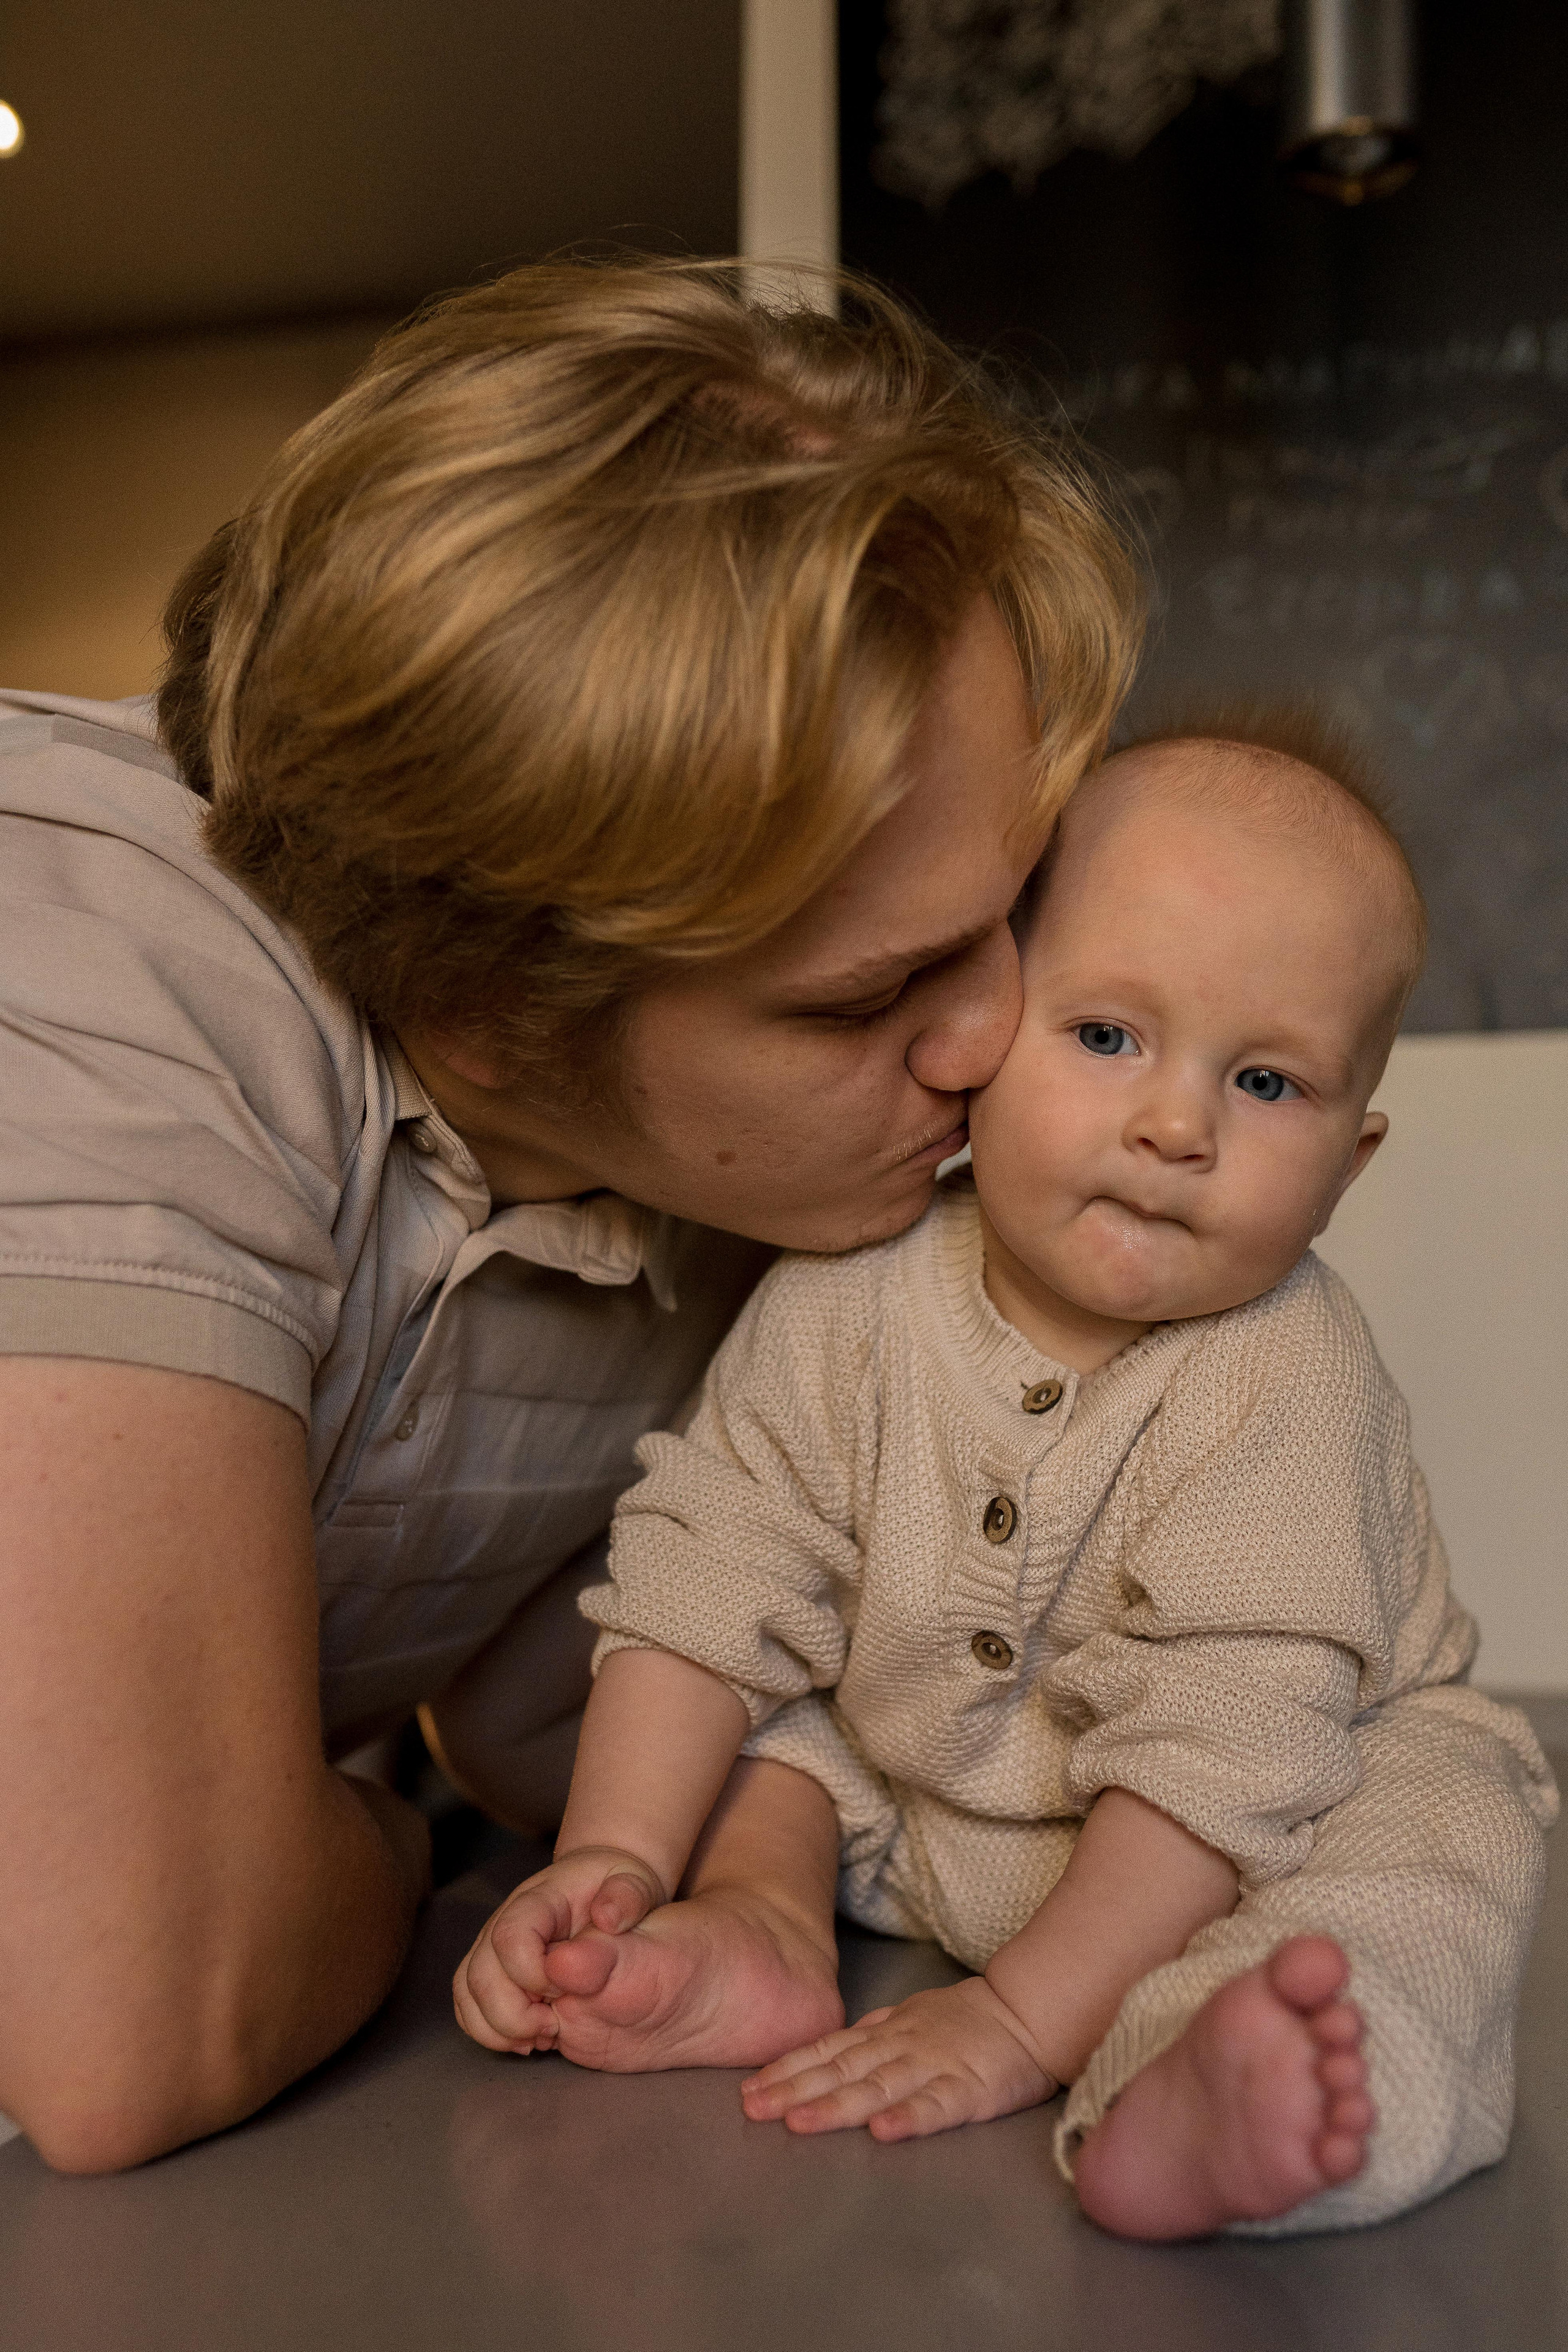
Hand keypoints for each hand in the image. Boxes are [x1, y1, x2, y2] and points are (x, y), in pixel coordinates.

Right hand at [453, 1846, 666, 2052]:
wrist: (599, 1886)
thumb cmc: (616, 1888)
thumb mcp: (634, 1884)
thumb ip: (627, 1897)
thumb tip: (607, 1918)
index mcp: (538, 1899)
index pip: (511, 1936)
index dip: (532, 1974)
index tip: (566, 1991)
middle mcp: (504, 1920)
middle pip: (481, 1973)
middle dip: (513, 2014)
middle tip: (553, 2027)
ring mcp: (492, 1945)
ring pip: (467, 1992)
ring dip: (497, 2028)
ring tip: (541, 2038)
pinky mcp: (491, 1970)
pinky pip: (468, 2004)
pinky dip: (488, 2031)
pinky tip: (527, 2040)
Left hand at [739, 1975, 1058, 2140]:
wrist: (1029, 2012)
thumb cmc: (969, 2021)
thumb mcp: (912, 2017)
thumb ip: (873, 2036)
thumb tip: (828, 2048)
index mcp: (887, 2033)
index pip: (828, 2051)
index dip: (787, 2069)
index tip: (749, 2088)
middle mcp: (902, 2047)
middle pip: (841, 2070)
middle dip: (794, 2089)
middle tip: (752, 2108)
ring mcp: (934, 2067)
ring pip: (878, 2087)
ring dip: (837, 2106)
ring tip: (799, 2122)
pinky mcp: (971, 2090)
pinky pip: (938, 2106)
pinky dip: (910, 2119)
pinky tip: (883, 2133)